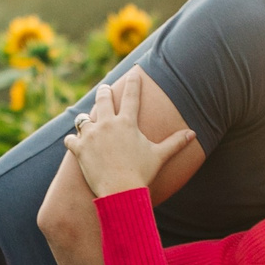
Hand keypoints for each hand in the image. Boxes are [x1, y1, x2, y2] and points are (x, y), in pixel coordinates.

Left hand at [64, 69, 194, 196]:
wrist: (121, 192)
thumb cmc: (141, 173)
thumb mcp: (159, 156)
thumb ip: (175, 143)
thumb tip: (193, 133)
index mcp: (127, 122)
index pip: (131, 96)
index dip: (133, 82)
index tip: (133, 72)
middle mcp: (107, 124)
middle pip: (103, 99)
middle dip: (104, 91)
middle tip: (105, 89)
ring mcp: (91, 136)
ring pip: (83, 119)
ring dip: (85, 119)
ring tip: (86, 120)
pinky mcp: (79, 149)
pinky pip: (71, 139)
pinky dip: (72, 140)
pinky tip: (73, 141)